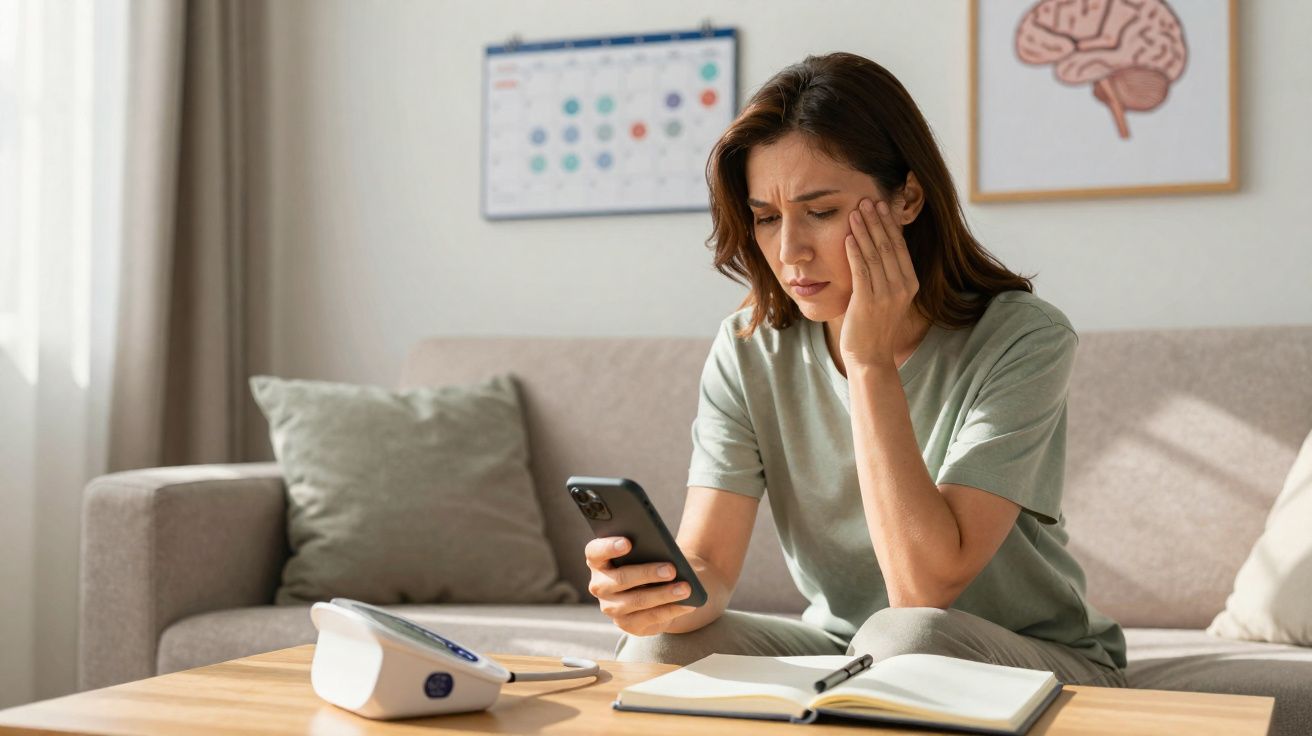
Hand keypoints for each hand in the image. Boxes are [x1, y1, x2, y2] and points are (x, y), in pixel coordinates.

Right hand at [584, 536, 696, 635]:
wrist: (658, 585)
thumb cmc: (650, 558)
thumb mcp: (647, 549)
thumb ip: (648, 547)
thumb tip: (666, 555)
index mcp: (598, 561)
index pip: (595, 552)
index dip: (608, 547)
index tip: (628, 542)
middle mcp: (599, 585)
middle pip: (620, 579)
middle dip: (647, 574)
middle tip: (671, 569)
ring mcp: (611, 608)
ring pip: (636, 601)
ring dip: (663, 595)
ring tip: (685, 588)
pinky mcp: (627, 625)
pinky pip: (650, 618)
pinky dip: (671, 610)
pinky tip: (687, 604)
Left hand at [841, 198, 919, 367]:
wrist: (870, 357)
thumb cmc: (874, 326)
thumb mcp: (886, 297)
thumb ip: (885, 274)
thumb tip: (875, 247)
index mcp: (910, 283)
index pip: (899, 246)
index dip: (889, 224)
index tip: (881, 204)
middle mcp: (902, 286)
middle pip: (888, 245)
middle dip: (876, 221)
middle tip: (867, 199)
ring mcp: (886, 294)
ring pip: (875, 254)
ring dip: (864, 230)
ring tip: (855, 211)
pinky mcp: (868, 302)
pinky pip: (861, 270)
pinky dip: (855, 252)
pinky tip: (848, 237)